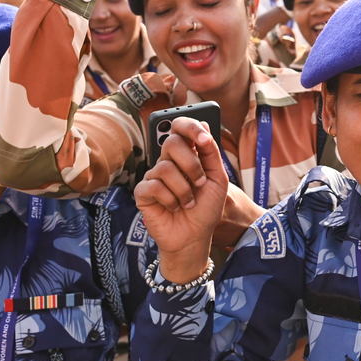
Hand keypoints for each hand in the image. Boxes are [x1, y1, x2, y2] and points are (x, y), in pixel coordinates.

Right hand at [133, 117, 229, 280]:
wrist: (195, 237)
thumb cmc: (206, 208)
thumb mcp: (217, 178)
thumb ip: (211, 152)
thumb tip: (204, 124)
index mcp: (186, 155)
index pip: (180, 128)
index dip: (190, 127)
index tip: (204, 139)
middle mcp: (168, 162)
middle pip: (171, 143)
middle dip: (192, 165)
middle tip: (200, 183)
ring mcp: (154, 176)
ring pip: (165, 168)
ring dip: (184, 190)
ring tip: (188, 202)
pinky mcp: (143, 192)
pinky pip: (154, 186)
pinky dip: (170, 200)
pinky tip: (174, 207)